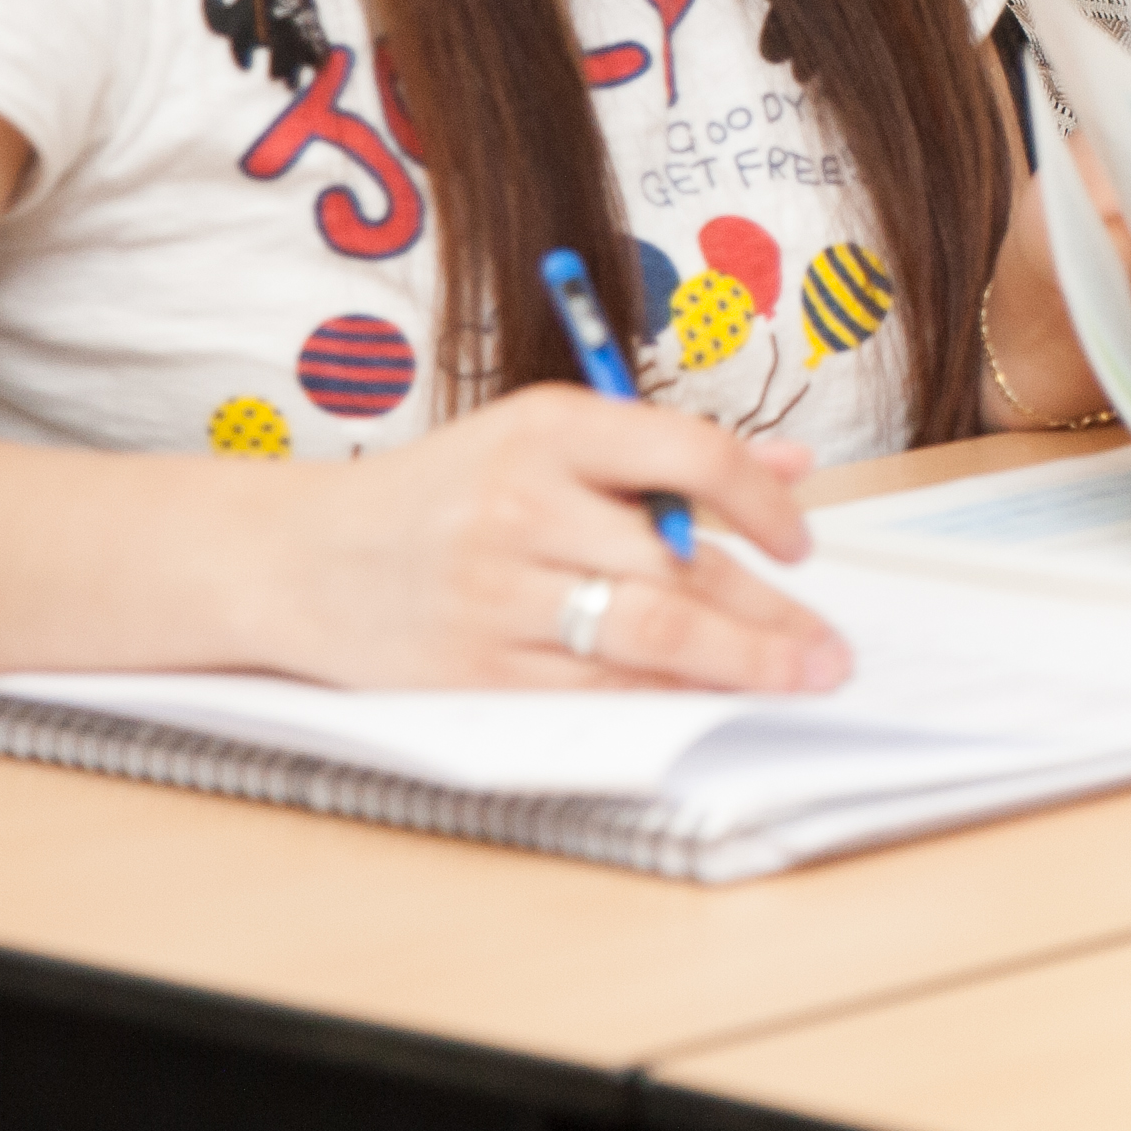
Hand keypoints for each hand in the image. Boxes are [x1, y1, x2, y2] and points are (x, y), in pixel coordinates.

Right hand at [262, 384, 844, 690]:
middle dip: (771, 616)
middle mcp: (522, 505)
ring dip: (738, 665)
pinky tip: (711, 702)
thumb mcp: (547, 438)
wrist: (300, 555)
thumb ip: (666, 451)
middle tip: (830, 651)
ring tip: (797, 680)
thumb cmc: (447, 490)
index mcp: (550, 429)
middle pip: (678, 567)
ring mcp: (494, 592)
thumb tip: (791, 464)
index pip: (691, 457)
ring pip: (646, 637)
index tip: (802, 545)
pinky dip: (665, 700)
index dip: (765, 505)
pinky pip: (593, 690)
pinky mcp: (471, 667)